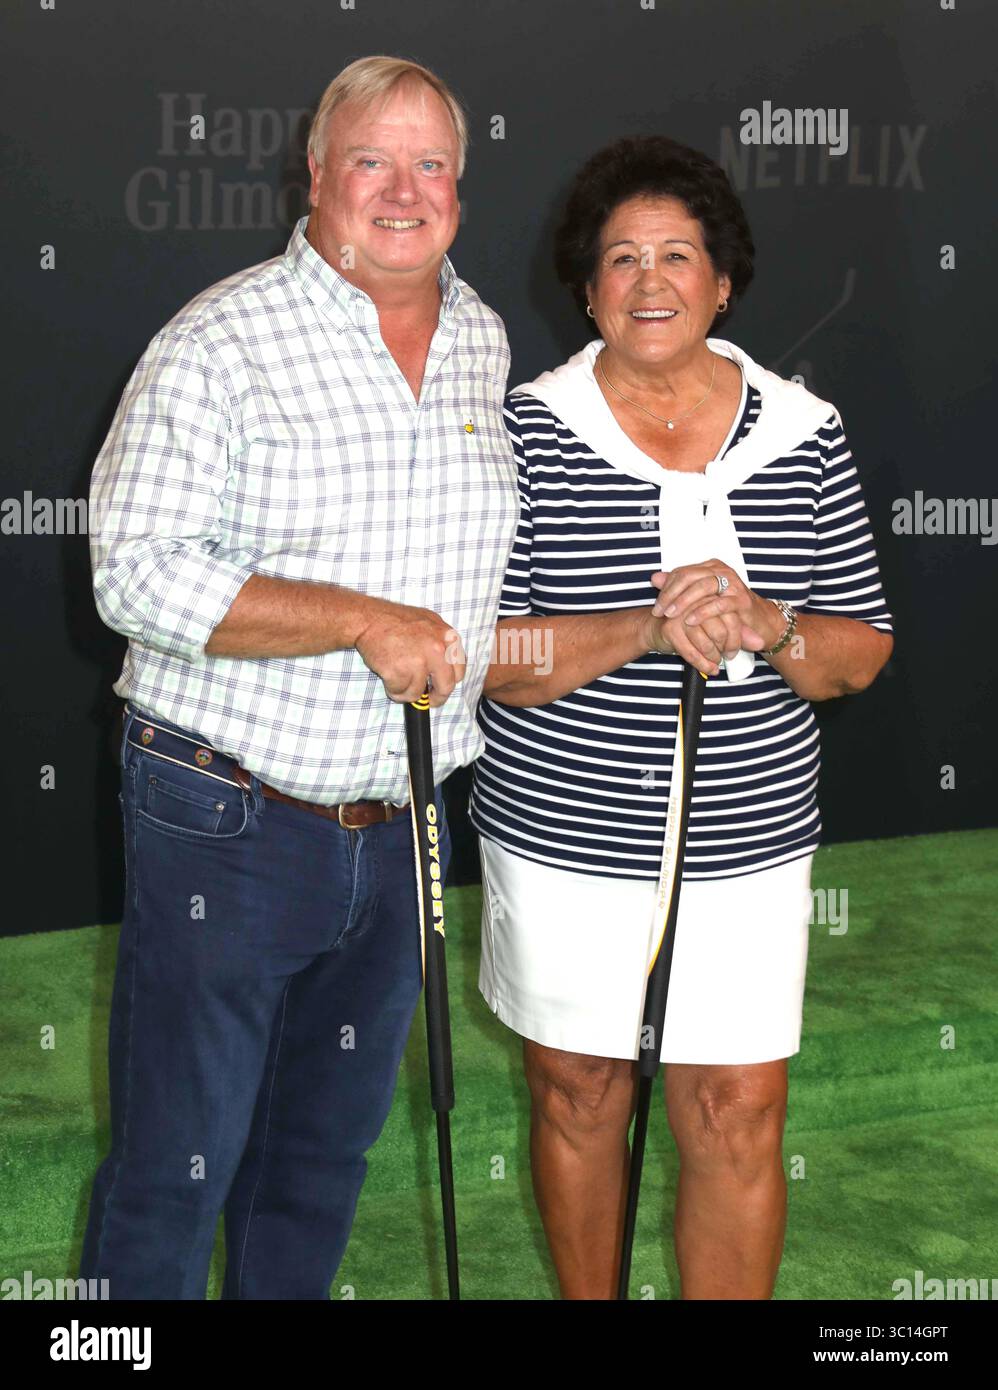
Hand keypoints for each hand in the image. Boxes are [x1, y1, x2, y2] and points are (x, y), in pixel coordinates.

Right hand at [354, 598, 465, 706]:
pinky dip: (393, 689)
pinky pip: (399, 692)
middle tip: (427, 699)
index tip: (441, 687)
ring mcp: (419, 661)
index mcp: (448, 637)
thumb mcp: (428, 623)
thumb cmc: (396, 620)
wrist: (371, 619)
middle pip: (445, 687)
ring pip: (418, 693)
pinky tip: (388, 674)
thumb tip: (444, 670)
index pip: (459, 671)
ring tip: (397, 675)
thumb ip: (441, 644)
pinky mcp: (400, 672)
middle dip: (436, 697)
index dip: (449, 682)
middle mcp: (437, 649)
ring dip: (407, 691)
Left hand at [646, 561, 780, 668]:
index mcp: (710, 567)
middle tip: (659, 611)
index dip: (666, 588)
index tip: (656, 606)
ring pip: (702, 587)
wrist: (758, 621)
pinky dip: (702, 612)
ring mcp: (733, 583)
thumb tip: (654, 578)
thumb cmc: (725, 610)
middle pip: (689, 577)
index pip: (682, 572)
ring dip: (683, 602)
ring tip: (670, 615)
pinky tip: (690, 621)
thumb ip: (678, 587)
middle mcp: (721, 570)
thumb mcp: (700, 598)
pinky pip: (718, 604)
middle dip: (671, 595)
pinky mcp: (741, 600)